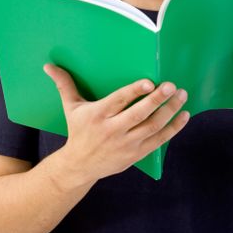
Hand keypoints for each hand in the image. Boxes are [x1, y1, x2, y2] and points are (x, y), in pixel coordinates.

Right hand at [43, 64, 189, 183]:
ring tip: (182, 96)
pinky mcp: (137, 154)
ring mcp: (127, 144)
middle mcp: (113, 130)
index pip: (119, 101)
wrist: (80, 166)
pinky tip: (183, 115)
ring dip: (170, 111)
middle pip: (139, 115)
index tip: (149, 82)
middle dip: (158, 100)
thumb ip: (64, 84)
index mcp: (98, 115)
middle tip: (173, 86)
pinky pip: (159, 141)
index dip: (134, 92)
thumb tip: (48, 65)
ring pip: (152, 127)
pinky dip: (173, 129)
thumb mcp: (71, 108)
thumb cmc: (78, 131)